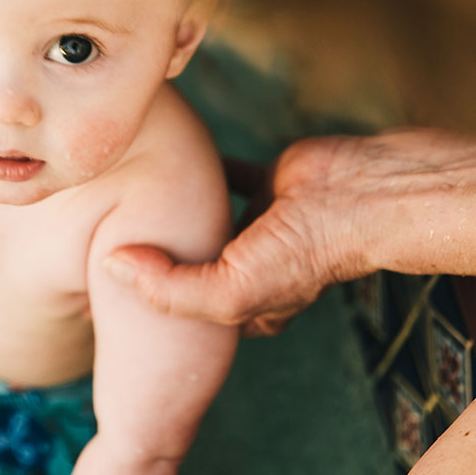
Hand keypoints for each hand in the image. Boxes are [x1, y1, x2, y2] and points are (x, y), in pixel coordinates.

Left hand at [100, 129, 475, 333]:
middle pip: (195, 266)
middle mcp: (253, 267)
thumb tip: (114, 264)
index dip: (153, 304)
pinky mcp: (269, 180)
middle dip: (162, 259)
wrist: (368, 196)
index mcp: (249, 306)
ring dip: (176, 215)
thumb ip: (169, 288)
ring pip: (204, 222)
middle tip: (107, 241)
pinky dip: (200, 168)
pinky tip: (165, 160)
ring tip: (129, 203)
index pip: (190, 313)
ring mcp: (261, 223)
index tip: (107, 290)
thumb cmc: (310, 253)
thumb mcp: (231, 293)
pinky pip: (226, 174)